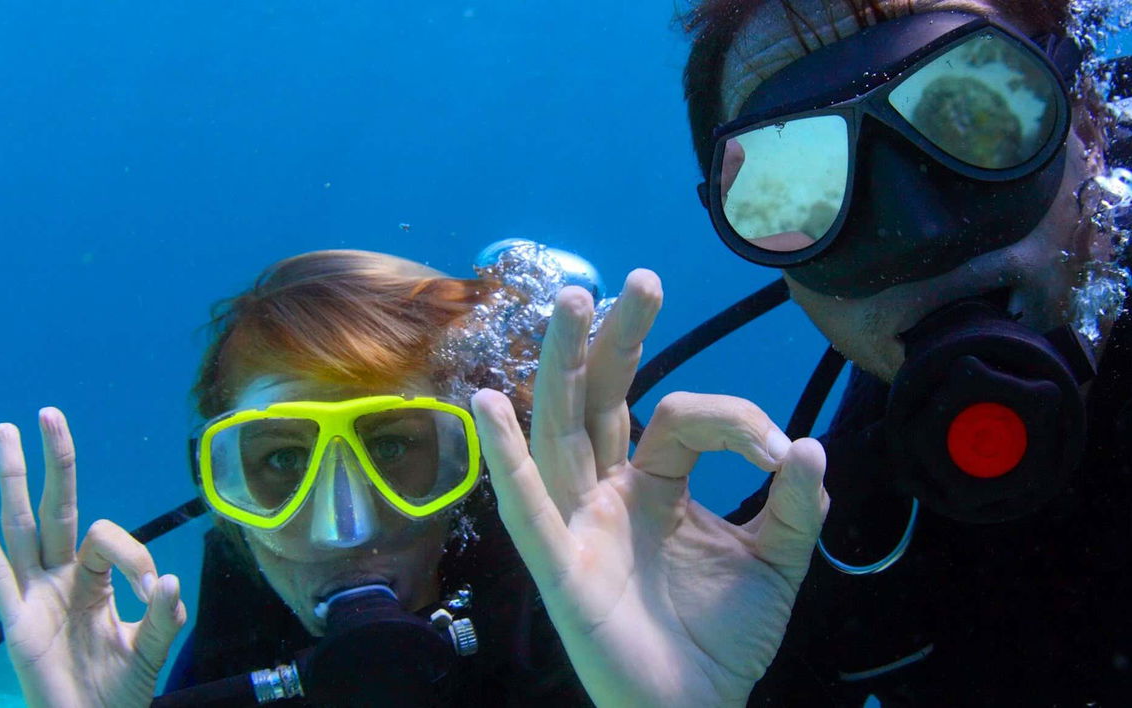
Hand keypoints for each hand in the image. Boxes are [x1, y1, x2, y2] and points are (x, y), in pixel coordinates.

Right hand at [0, 407, 186, 707]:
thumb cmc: (118, 690)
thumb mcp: (151, 651)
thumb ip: (162, 619)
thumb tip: (168, 580)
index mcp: (96, 579)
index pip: (108, 538)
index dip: (134, 554)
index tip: (154, 588)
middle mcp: (61, 578)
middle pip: (55, 508)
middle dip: (55, 462)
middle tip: (48, 413)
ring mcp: (35, 595)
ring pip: (21, 528)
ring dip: (12, 480)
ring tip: (4, 433)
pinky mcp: (16, 622)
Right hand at [471, 271, 827, 706]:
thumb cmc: (722, 639)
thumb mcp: (776, 562)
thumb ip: (795, 506)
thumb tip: (808, 445)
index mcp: (652, 483)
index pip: (676, 416)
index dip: (731, 418)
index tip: (779, 448)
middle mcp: (606, 492)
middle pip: (598, 399)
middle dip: (614, 338)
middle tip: (639, 280)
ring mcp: (578, 524)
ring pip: (557, 433)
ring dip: (558, 367)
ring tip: (569, 303)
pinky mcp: (561, 567)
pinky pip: (527, 511)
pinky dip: (504, 461)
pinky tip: (486, 407)